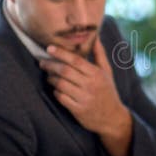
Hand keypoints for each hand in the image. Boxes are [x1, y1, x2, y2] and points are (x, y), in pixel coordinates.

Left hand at [40, 39, 132, 155]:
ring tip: (48, 75)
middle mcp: (90, 85)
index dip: (61, 53)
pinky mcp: (78, 110)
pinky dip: (55, 91)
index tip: (49, 48)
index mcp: (97, 74)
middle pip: (65, 71)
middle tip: (42, 62)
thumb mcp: (107, 72)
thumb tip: (95, 37)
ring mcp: (84, 98)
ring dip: (51, 78)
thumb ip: (99, 54)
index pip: (76, 60)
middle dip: (50, 65)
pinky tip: (55, 88)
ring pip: (60, 84)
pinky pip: (61, 97)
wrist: (112, 117)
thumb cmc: (108, 92)